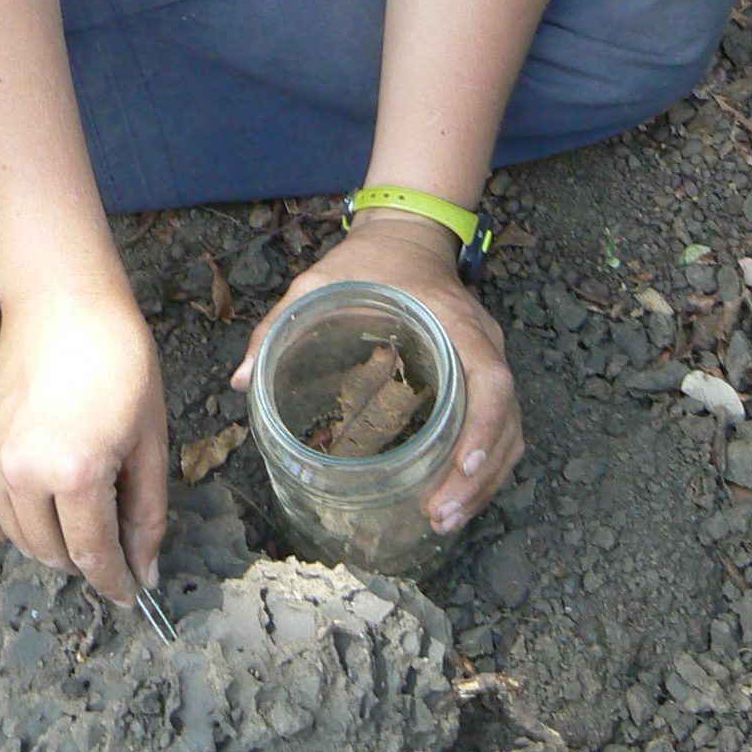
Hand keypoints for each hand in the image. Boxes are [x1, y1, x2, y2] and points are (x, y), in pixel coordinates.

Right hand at [0, 283, 168, 604]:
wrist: (62, 306)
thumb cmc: (118, 362)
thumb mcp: (150, 439)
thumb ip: (147, 513)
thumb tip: (146, 570)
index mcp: (75, 472)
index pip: (92, 553)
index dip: (115, 581)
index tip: (131, 595)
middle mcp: (24, 475)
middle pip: (53, 554)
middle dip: (86, 563)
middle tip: (113, 550)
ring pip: (18, 540)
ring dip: (51, 547)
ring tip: (80, 524)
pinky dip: (17, 525)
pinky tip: (43, 510)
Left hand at [230, 213, 522, 537]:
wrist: (407, 234)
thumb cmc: (368, 262)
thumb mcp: (317, 281)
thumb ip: (279, 326)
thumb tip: (241, 381)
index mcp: (453, 319)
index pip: (490, 378)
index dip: (483, 427)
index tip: (461, 467)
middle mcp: (482, 341)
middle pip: (506, 416)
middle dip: (479, 475)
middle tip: (440, 515)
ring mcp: (488, 357)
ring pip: (510, 427)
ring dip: (484, 479)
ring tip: (444, 518)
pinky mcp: (482, 372)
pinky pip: (500, 423)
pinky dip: (484, 464)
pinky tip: (453, 494)